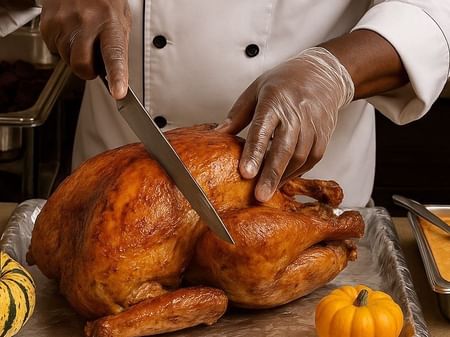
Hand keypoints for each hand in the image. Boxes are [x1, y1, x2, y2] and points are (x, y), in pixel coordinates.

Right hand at [40, 0, 130, 98]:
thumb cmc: (104, 1)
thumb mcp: (120, 21)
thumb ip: (117, 49)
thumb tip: (115, 77)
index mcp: (110, 23)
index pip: (114, 55)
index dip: (116, 76)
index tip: (118, 92)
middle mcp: (86, 21)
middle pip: (81, 64)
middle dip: (87, 71)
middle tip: (93, 62)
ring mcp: (64, 22)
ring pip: (67, 59)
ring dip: (75, 56)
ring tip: (82, 37)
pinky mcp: (48, 24)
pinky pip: (55, 49)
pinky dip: (62, 46)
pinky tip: (70, 32)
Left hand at [217, 47, 353, 201]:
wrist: (322, 74)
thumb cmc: (285, 81)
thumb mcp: (256, 90)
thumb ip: (237, 115)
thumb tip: (218, 134)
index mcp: (274, 100)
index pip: (262, 129)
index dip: (254, 153)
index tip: (246, 173)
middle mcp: (296, 112)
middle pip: (284, 148)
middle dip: (271, 174)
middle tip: (260, 196)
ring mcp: (313, 124)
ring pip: (300, 156)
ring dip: (284, 176)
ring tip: (268, 191)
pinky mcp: (325, 133)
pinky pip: (313, 158)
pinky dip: (298, 171)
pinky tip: (285, 178)